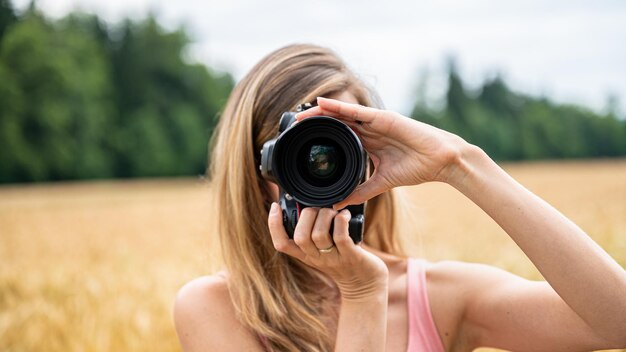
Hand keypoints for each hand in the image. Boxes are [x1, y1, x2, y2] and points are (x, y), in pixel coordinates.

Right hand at [268, 203, 387, 300]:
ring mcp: (333, 258)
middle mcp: (316, 258)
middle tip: (318, 208)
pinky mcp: (350, 256)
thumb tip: (307, 205)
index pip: (281, 243)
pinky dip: (341, 221)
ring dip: (325, 215)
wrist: (365, 285)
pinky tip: (345, 215)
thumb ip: (314, 233)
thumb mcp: (323, 250)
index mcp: (306, 255)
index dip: (274, 225)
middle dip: (306, 215)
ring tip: (334, 212)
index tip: (275, 207)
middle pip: (300, 236)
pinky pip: (340, 236)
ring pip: (318, 235)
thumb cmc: (345, 260)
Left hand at [296, 97, 469, 208]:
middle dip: (315, 124)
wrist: (441, 162)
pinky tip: (321, 105)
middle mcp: (369, 129)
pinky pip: (356, 111)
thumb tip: (339, 203)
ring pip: (342, 114)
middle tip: (293, 127)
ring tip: (300, 116)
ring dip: (320, 114)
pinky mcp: (383, 118)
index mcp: (368, 143)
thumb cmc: (417, 169)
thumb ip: (360, 191)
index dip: (321, 138)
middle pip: (336, 123)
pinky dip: (338, 107)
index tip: (302, 144)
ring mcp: (375, 122)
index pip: (339, 137)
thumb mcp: (381, 182)